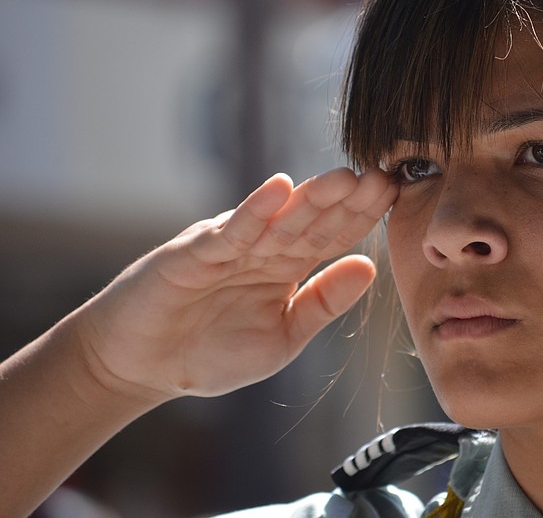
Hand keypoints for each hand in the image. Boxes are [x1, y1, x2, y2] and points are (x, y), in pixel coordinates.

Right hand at [75, 167, 396, 401]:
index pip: (333, 236)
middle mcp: (264, 248)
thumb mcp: (283, 336)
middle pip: (312, 219)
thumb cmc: (211, 353)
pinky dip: (254, 210)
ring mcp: (231, 246)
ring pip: (278, 218)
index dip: (363, 217)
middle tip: (385, 177)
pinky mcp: (195, 252)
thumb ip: (322, 302)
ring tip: (345, 178)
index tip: (399, 196)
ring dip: (311, 198)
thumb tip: (370, 266)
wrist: (143, 365)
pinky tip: (279, 190)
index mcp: (288, 266)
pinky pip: (230, 230)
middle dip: (347, 200)